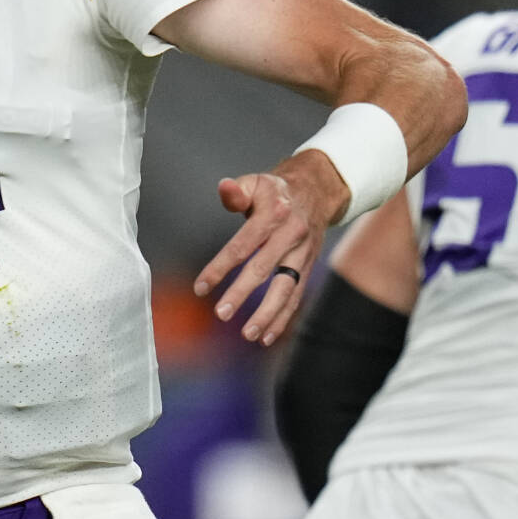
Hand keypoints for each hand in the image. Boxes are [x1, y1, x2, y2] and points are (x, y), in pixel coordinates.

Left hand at [193, 148, 347, 346]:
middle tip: (222, 314)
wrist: (316, 191)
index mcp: (274, 214)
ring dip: (268, 314)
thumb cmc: (275, 191)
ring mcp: (302, 253)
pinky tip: (267, 336)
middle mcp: (291, 235)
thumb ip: (236, 191)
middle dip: (242, 293)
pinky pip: (296, 296)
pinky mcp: (307, 266)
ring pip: (286, 288)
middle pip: (264, 268)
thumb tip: (224, 189)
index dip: (220, 266)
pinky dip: (283, 318)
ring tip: (248, 334)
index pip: (243, 244)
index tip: (200, 287)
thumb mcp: (255, 182)